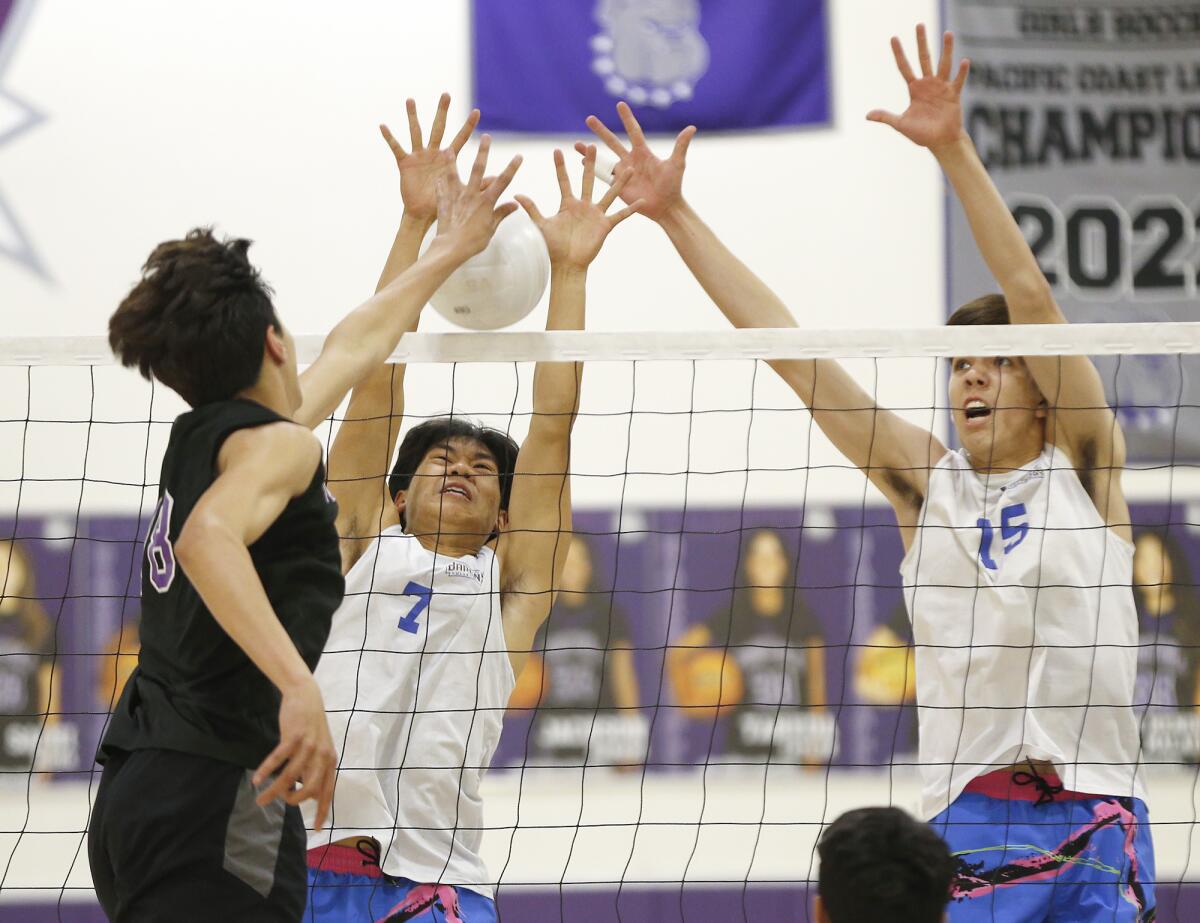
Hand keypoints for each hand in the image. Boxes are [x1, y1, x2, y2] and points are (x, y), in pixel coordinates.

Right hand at [252, 676, 336, 830]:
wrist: (306, 696)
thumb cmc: (310, 726)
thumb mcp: (320, 748)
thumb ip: (316, 770)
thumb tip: (310, 795)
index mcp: (330, 761)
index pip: (328, 791)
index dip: (323, 811)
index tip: (317, 828)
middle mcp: (322, 755)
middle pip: (309, 788)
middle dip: (293, 800)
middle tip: (280, 802)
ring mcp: (309, 746)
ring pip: (290, 777)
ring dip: (273, 791)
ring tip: (259, 797)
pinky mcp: (295, 736)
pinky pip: (278, 759)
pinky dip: (266, 770)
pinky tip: (256, 779)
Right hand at [380, 93, 479, 222]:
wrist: (422, 214)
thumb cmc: (441, 204)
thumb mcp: (462, 192)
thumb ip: (479, 184)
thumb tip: (497, 179)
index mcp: (447, 158)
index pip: (460, 138)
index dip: (468, 126)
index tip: (477, 111)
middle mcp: (433, 153)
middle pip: (439, 128)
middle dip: (443, 112)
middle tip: (446, 94)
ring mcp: (419, 156)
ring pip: (416, 132)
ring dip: (413, 116)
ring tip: (411, 100)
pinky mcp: (405, 163)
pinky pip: (397, 148)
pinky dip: (390, 137)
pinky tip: (383, 126)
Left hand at [431, 135, 521, 259]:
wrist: (452, 248)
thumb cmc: (473, 242)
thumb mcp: (491, 229)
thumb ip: (501, 214)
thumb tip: (515, 204)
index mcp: (486, 202)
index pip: (503, 181)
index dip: (512, 168)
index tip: (519, 156)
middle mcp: (471, 195)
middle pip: (478, 169)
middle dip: (483, 152)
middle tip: (486, 137)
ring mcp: (456, 196)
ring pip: (454, 174)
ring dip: (452, 160)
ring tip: (449, 148)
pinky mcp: (444, 202)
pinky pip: (441, 188)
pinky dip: (439, 181)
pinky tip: (435, 175)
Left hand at [515, 146, 642, 270]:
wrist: (568, 265)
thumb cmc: (554, 247)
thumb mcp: (542, 225)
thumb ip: (532, 209)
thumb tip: (516, 195)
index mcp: (568, 204)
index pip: (563, 181)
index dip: (560, 167)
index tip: (557, 150)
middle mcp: (583, 206)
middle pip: (588, 180)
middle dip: (591, 164)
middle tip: (593, 146)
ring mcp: (596, 215)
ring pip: (609, 194)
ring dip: (618, 182)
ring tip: (627, 168)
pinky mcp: (605, 226)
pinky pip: (620, 216)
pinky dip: (631, 209)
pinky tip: (642, 201)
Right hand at [576, 101, 694, 222]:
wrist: (666, 207)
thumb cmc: (673, 186)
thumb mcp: (677, 164)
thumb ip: (681, 146)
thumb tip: (691, 127)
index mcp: (643, 153)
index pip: (633, 131)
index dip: (627, 118)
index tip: (619, 104)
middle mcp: (631, 160)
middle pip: (613, 142)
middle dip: (601, 131)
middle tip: (588, 119)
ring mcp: (623, 173)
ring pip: (604, 159)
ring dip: (590, 151)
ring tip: (576, 144)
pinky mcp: (618, 186)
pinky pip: (603, 176)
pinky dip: (592, 169)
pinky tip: (582, 163)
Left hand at [867, 25, 970, 151]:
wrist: (940, 141)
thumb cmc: (921, 133)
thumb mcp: (901, 124)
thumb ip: (886, 117)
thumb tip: (867, 115)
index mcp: (914, 89)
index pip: (904, 67)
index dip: (898, 53)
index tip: (893, 38)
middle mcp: (928, 84)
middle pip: (924, 58)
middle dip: (921, 42)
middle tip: (919, 25)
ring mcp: (942, 87)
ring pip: (943, 64)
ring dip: (946, 50)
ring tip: (947, 33)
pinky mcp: (954, 95)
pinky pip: (958, 81)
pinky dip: (961, 72)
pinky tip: (964, 61)